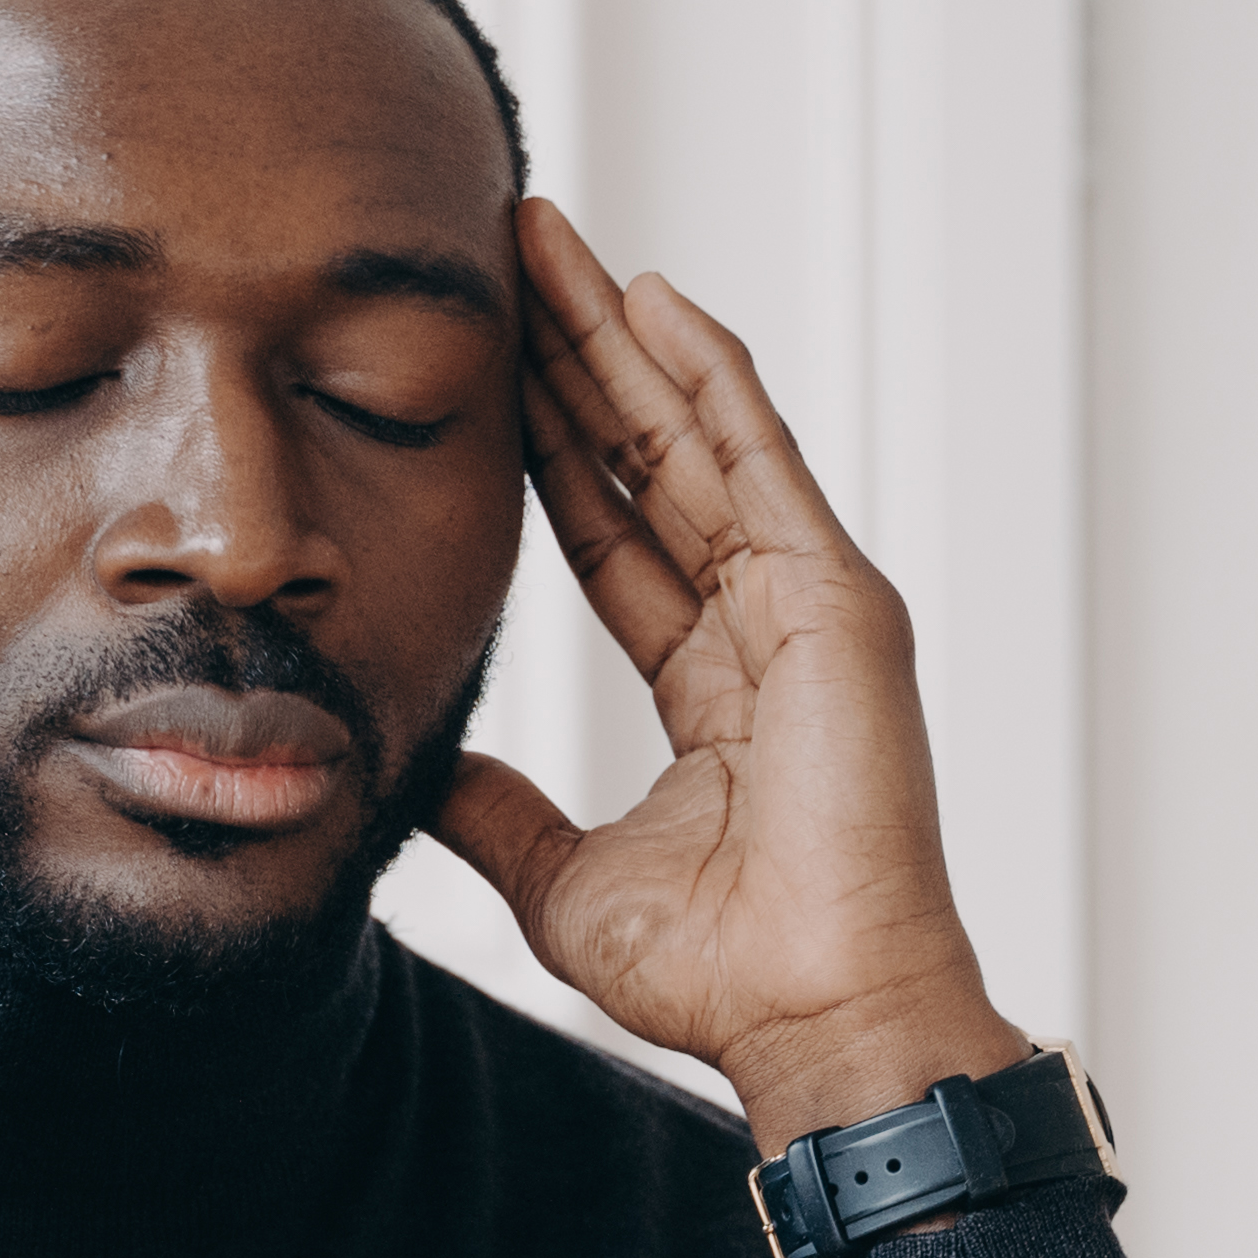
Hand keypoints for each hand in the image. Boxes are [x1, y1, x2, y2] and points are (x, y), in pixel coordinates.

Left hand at [429, 200, 1026, 1153]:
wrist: (811, 1015)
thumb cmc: (718, 973)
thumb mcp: (559, 878)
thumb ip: (497, 813)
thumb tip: (423, 769)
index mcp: (709, 685)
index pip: (609, 531)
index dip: (547, 446)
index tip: (486, 367)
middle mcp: (760, 627)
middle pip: (647, 459)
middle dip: (574, 356)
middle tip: (509, 255)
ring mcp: (805, 605)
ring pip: (693, 436)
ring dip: (621, 335)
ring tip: (553, 242)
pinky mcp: (835, 599)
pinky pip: (756, 459)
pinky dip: (705, 374)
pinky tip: (650, 299)